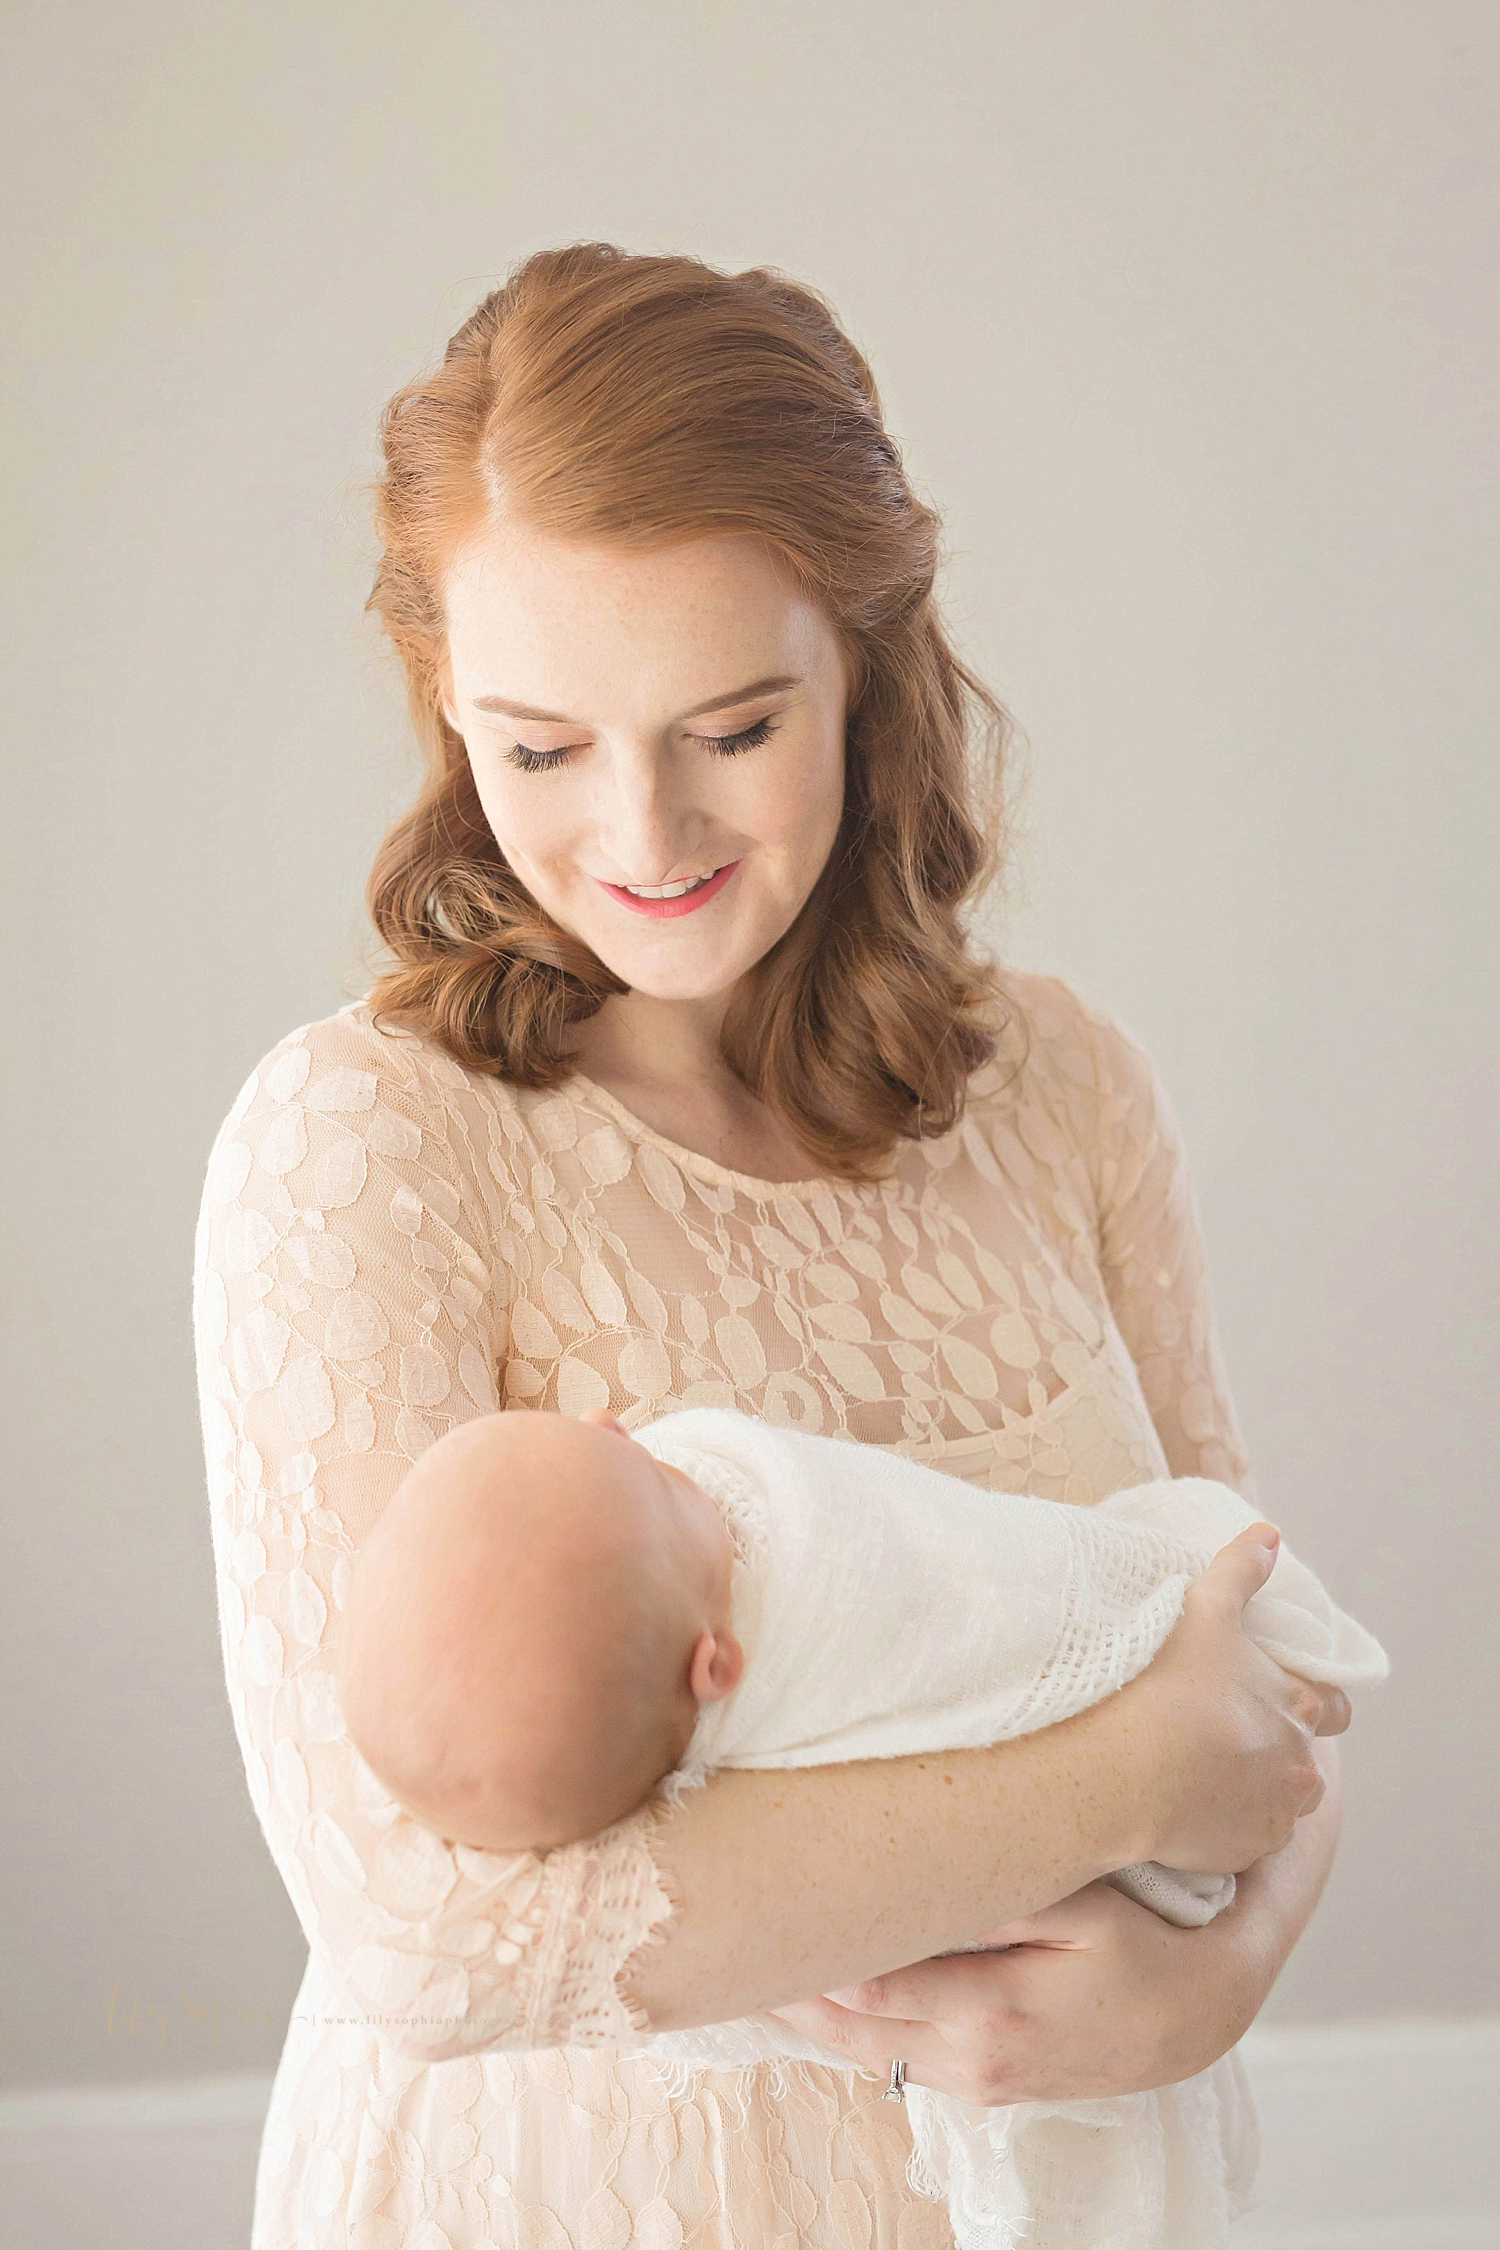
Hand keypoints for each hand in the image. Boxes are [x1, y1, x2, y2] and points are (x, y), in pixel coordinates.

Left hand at [768, 1880, 1257, 2104]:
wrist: (1210, 2014)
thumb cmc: (1152, 1946)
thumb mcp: (1089, 1909)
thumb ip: (1004, 1896)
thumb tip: (922, 1877)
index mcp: (989, 2013)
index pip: (864, 1979)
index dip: (808, 1938)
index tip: (761, 1888)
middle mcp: (971, 2057)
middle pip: (847, 2022)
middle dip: (790, 1975)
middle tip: (729, 1922)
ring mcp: (977, 2075)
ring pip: (864, 2048)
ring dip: (810, 2007)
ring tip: (754, 1951)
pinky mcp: (986, 2081)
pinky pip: (895, 2058)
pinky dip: (849, 2027)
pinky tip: (818, 1990)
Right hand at [1106, 1523, 1350, 1873]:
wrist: (1120, 1770)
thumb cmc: (1163, 1682)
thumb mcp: (1203, 1608)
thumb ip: (1241, 1571)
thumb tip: (1269, 1535)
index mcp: (1298, 1704)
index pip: (1332, 1705)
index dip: (1310, 1698)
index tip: (1277, 1693)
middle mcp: (1300, 1763)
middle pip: (1305, 1757)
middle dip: (1279, 1746)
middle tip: (1230, 1730)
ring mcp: (1276, 1813)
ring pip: (1279, 1800)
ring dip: (1256, 1787)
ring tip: (1203, 1769)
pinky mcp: (1245, 1851)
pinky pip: (1245, 1837)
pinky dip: (1226, 1822)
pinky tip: (1187, 1802)